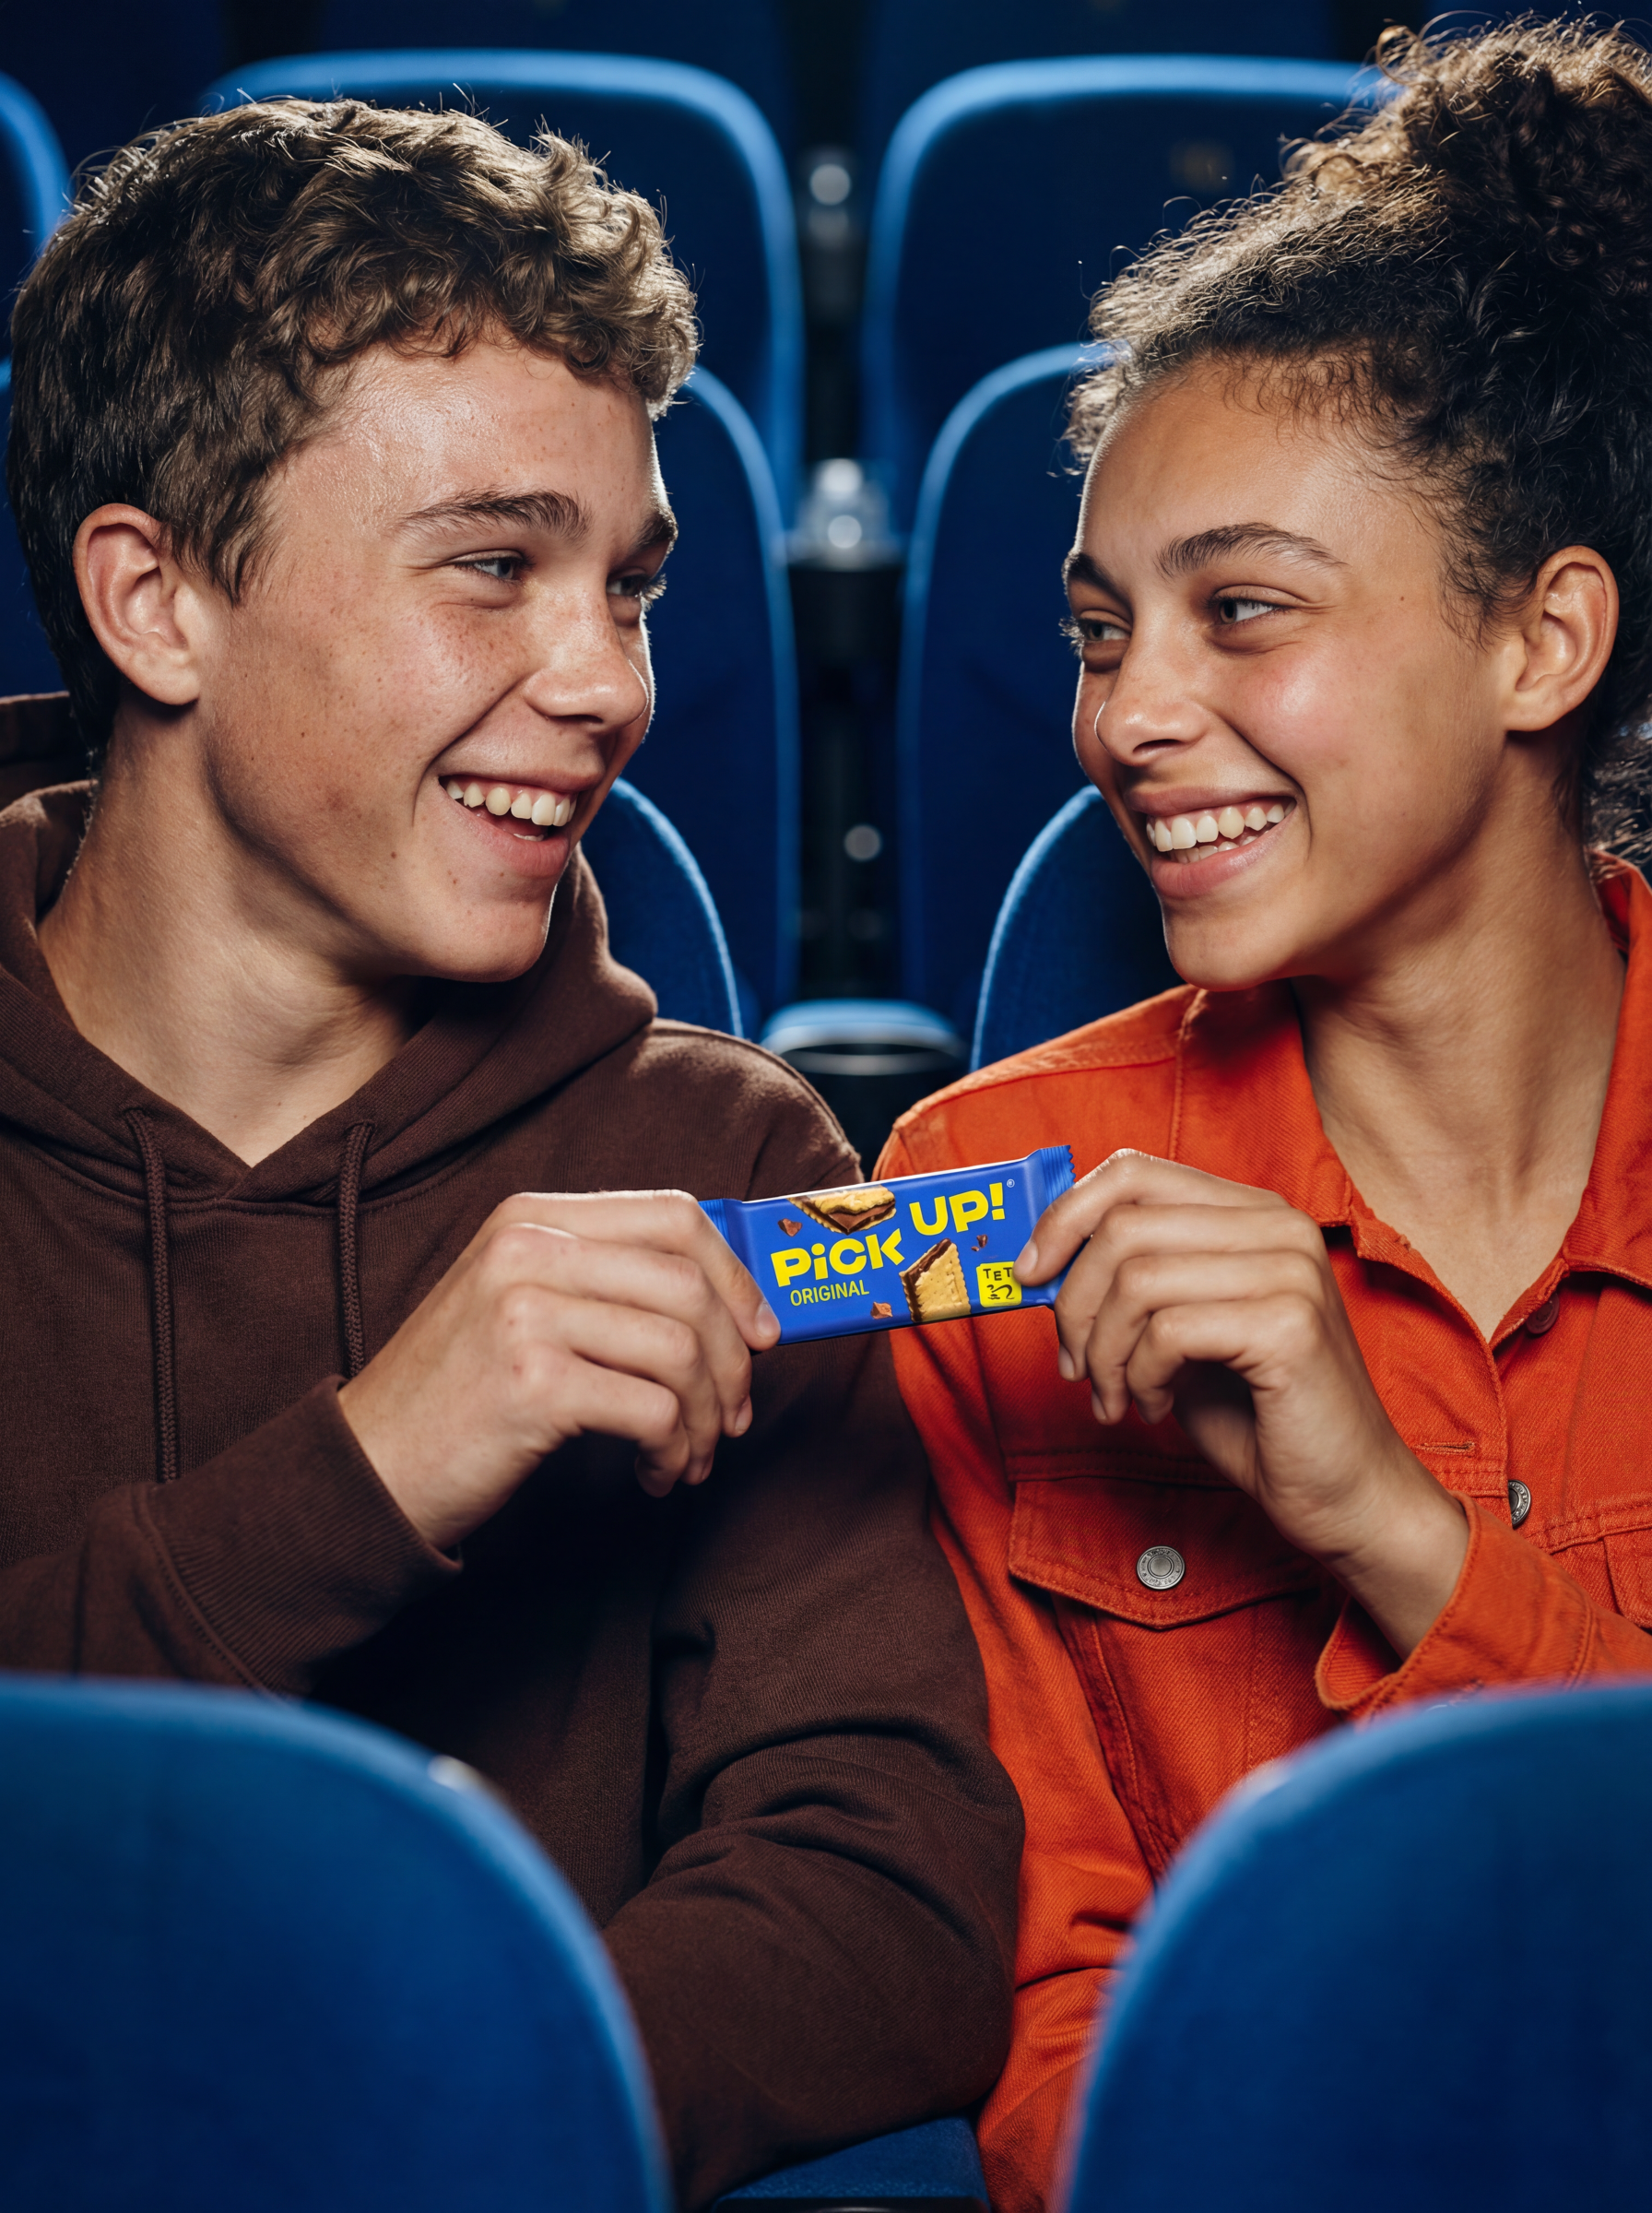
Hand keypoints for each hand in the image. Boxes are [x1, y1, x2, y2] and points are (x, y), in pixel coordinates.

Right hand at [338, 1190, 779, 1551]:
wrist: (368, 1467)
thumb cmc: (458, 1397)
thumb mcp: (520, 1307)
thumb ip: (603, 1285)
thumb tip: (728, 1303)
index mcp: (532, 1217)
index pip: (673, 1216)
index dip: (735, 1275)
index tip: (759, 1333)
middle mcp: (528, 1249)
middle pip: (688, 1283)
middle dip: (732, 1360)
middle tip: (731, 1416)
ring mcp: (525, 1311)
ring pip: (680, 1350)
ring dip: (702, 1419)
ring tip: (686, 1457)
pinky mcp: (531, 1382)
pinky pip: (653, 1409)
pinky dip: (672, 1450)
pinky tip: (653, 1475)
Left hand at [1016, 1151, 1467, 1656]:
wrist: (1345, 1495)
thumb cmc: (1259, 1417)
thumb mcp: (1178, 1334)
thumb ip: (1129, 1287)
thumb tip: (1042, 1264)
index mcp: (1252, 1213)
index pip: (1134, 1172)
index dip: (1065, 1217)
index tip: (1030, 1274)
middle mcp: (1278, 1226)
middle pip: (1123, 1224)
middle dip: (1074, 1302)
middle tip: (1072, 1364)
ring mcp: (1291, 1269)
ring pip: (1137, 1278)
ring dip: (1103, 1351)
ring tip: (1116, 1396)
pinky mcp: (1290, 1324)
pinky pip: (1167, 1330)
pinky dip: (1140, 1376)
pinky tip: (1154, 1407)